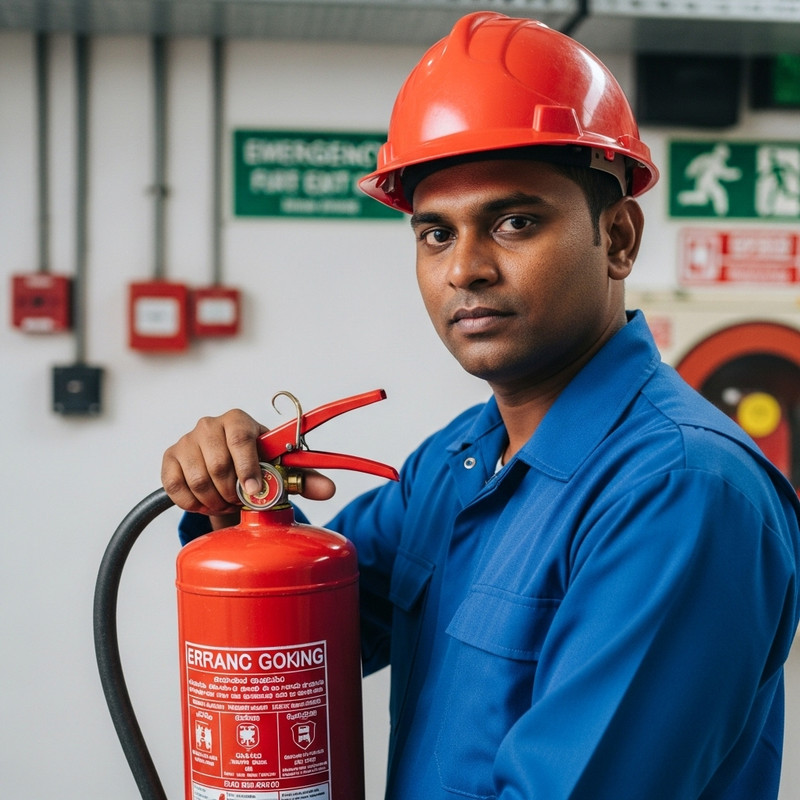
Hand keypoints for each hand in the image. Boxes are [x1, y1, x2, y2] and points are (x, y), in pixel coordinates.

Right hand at [161, 409, 335, 521]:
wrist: (228, 464)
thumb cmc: (257, 462)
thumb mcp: (281, 468)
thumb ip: (305, 477)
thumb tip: (328, 489)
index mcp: (239, 420)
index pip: (241, 440)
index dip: (249, 469)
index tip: (255, 491)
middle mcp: (209, 425)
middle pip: (218, 466)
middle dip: (233, 492)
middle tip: (242, 500)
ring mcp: (186, 441)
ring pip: (198, 481)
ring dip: (216, 500)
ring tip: (228, 501)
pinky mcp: (168, 459)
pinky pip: (177, 488)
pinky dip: (194, 503)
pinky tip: (207, 501)